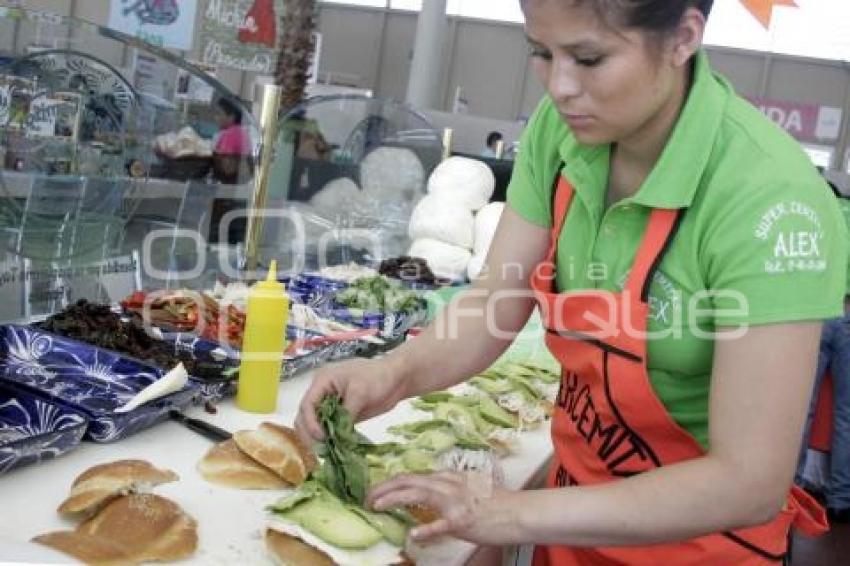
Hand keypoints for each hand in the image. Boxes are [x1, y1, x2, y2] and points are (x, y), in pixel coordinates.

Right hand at [295, 358, 407, 443]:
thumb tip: (338, 434)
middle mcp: (322, 393)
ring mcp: (331, 405)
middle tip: (321, 449)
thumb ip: (346, 413)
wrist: (396, 379)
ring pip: (315, 424)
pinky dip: (331, 438)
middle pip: (305, 416)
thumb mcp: (360, 392)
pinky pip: (330, 428)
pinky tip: (335, 449)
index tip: (321, 436)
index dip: (310, 422)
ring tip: (327, 452)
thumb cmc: (378, 377)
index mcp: (322, 381)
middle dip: (310, 433)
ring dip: (318, 438)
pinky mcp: (341, 415)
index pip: (307, 404)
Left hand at [367, 472, 520, 545]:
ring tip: (376, 506)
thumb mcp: (467, 489)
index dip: (392, 483)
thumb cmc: (495, 504)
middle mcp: (448, 484)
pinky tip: (413, 535)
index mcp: (449, 477)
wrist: (519, 512)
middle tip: (366, 497)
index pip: (413, 476)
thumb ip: (446, 490)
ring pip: (418, 494)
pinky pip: (441, 525)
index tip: (376, 490)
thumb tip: (427, 494)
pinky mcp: (463, 520)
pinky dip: (425, 529)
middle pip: (409, 480)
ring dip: (394, 499)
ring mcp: (455, 501)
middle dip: (384, 488)